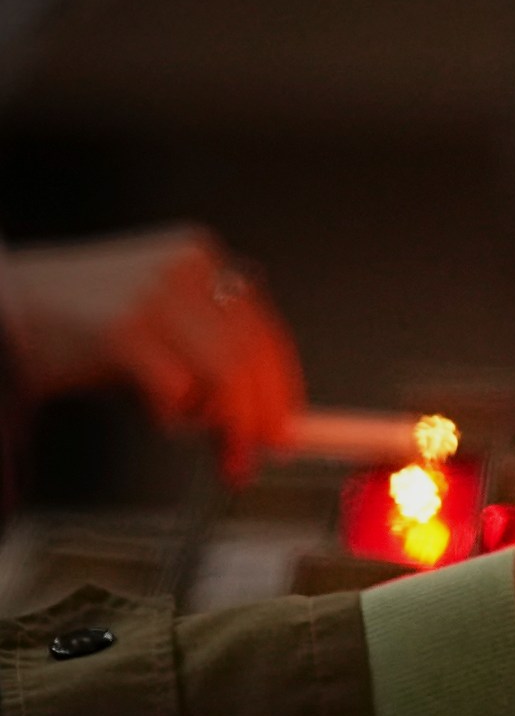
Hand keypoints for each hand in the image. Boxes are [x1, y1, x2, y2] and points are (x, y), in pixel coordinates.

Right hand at [5, 227, 301, 480]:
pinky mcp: (124, 329)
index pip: (265, 332)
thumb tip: (265, 416)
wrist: (4, 306)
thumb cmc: (81, 323)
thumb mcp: (160, 324)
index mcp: (201, 258)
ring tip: (217, 450)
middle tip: (253, 457)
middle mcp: (186, 268)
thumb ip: (211, 354)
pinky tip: (158, 416)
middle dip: (259, 420)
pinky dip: (174, 417)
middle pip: (252, 358)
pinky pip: (177, 389)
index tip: (285, 429)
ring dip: (225, 426)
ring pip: (226, 376)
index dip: (282, 390)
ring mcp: (155, 295)